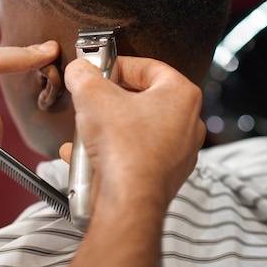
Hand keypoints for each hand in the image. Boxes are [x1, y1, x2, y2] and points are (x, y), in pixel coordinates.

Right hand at [62, 57, 204, 266]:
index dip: (118, 65)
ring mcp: (177, 151)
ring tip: (85, 129)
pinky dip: (109, 151)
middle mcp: (187, 123)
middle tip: (90, 98)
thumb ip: (83, 74)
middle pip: (141, 98)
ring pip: (135, 127)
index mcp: (181, 95)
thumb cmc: (123, 149)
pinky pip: (132, 153)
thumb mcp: (92, 96)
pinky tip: (84, 155)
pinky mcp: (162, 174)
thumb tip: (79, 69)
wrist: (128, 202)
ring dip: (106, 126)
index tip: (99, 70)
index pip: (148, 66)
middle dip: (109, 99)